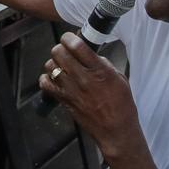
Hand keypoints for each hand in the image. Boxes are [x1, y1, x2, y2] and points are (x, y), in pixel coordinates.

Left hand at [38, 33, 140, 160]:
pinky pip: (46, 84)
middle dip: (60, 48)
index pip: (77, 45)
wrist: (115, 130)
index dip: (69, 37)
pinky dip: (46, 79)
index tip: (69, 38)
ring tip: (60, 66)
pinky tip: (53, 79)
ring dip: (54, 63)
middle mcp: (83, 78)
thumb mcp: (119, 78)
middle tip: (65, 51)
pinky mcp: (64, 100)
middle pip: (59, 52)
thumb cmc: (121, 106)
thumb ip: (104, 64)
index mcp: (99, 70)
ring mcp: (71, 90)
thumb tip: (91, 54)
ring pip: (50, 66)